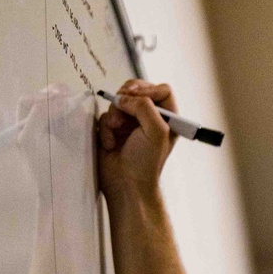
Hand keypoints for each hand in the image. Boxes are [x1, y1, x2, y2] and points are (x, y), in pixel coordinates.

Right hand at [98, 79, 177, 203]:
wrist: (125, 184)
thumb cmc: (145, 164)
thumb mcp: (156, 132)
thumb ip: (145, 107)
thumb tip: (125, 97)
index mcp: (167, 118)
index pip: (161, 90)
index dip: (148, 89)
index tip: (137, 97)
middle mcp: (149, 117)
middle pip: (137, 90)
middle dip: (126, 98)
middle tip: (122, 108)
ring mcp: (130, 122)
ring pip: (118, 101)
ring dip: (114, 115)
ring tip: (116, 131)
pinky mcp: (113, 129)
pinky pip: (105, 116)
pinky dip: (105, 128)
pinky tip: (110, 143)